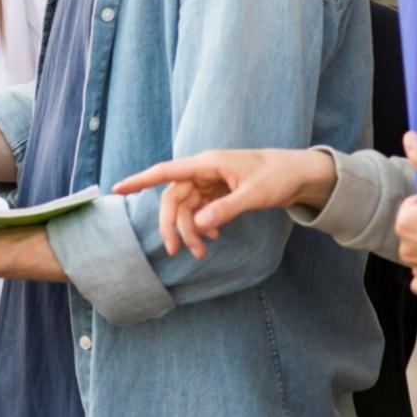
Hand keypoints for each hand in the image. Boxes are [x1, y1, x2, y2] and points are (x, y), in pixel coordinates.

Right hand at [114, 149, 337, 259]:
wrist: (298, 174)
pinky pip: (199, 210)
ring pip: (186, 207)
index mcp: (208, 163)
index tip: (117, 188)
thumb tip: (200, 224)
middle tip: (175, 251)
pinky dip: (202, 226)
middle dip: (171, 225)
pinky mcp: (218, 192)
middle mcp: (204, 171)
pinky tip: (213, 238)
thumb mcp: (254, 194)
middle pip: (173, 197)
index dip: (140, 180)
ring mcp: (210, 182)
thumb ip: (226, 209)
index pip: (166, 171)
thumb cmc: (278, 176)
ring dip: (189, 231)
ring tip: (201, 253)